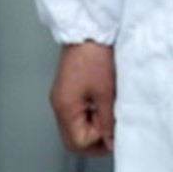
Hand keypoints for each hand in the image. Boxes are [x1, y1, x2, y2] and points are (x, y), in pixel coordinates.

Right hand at [51, 41, 117, 155]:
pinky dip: (91, 113)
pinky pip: (78, 111)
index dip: (98, 141)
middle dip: (94, 138)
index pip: (78, 142)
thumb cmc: (95, 54)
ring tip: (108, 112)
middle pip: (73, 138)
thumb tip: (111, 140)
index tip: (113, 133)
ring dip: (94, 125)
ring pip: (76, 125)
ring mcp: (63, 95)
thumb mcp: (106, 93)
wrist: (89, 29)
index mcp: (65, 107)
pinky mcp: (69, 88)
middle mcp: (59, 103)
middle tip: (111, 129)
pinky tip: (103, 103)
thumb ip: (108, 121)